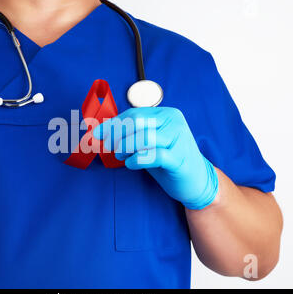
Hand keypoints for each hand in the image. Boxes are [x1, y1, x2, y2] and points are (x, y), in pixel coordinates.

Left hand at [93, 107, 218, 209]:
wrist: (197, 180)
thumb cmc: (169, 160)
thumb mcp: (150, 142)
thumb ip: (131, 134)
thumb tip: (102, 132)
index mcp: (166, 114)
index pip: (133, 113)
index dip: (111, 124)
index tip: (95, 134)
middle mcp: (174, 122)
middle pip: (137, 122)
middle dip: (116, 135)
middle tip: (109, 147)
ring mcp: (179, 140)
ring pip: (144, 137)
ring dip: (126, 147)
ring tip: (122, 156)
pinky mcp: (180, 159)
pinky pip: (154, 156)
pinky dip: (137, 160)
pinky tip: (132, 164)